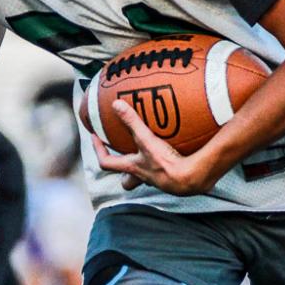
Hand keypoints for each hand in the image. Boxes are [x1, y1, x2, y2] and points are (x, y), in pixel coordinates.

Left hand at [93, 101, 218, 196]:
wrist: (189, 179)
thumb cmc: (165, 163)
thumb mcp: (146, 140)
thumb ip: (132, 122)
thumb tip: (116, 105)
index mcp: (132, 167)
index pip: (106, 162)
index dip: (98, 150)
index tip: (95, 137)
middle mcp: (142, 176)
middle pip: (126, 180)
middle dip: (121, 172)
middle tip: (122, 158)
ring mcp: (157, 179)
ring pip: (144, 178)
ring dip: (143, 169)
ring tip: (147, 156)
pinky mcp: (171, 177)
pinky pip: (163, 171)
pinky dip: (164, 163)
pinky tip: (171, 153)